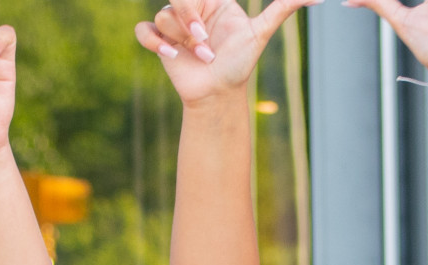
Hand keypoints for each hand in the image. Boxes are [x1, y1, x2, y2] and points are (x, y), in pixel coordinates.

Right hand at [136, 0, 317, 105]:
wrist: (219, 94)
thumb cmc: (239, 64)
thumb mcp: (261, 33)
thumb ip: (284, 8)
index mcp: (213, 1)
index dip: (194, 9)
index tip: (206, 30)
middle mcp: (193, 10)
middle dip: (188, 23)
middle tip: (203, 43)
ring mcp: (174, 26)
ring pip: (162, 16)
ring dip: (182, 41)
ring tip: (199, 57)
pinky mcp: (159, 42)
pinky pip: (143, 30)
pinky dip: (154, 41)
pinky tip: (171, 54)